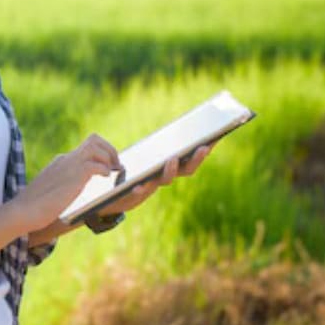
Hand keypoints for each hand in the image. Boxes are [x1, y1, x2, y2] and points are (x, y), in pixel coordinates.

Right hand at [10, 133, 122, 233]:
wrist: (22, 211)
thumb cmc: (35, 206)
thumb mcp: (52, 190)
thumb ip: (62, 184)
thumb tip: (70, 189)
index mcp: (62, 162)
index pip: (86, 147)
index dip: (101, 153)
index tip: (108, 165)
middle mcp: (66, 159)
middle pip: (94, 139)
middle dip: (110, 149)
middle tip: (116, 165)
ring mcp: (69, 166)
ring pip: (97, 147)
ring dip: (110, 157)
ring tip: (114, 171)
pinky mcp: (74, 177)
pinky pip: (96, 165)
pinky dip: (104, 169)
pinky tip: (104, 178)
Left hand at [94, 142, 216, 218]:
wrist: (110, 196)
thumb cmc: (131, 173)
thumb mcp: (144, 156)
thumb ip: (157, 147)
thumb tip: (175, 127)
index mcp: (168, 168)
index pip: (191, 160)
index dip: (203, 151)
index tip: (214, 138)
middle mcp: (163, 178)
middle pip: (185, 170)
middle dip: (195, 159)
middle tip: (203, 147)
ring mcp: (150, 187)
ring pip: (164, 180)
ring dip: (170, 170)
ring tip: (172, 159)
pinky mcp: (133, 196)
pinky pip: (138, 193)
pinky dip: (140, 189)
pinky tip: (138, 185)